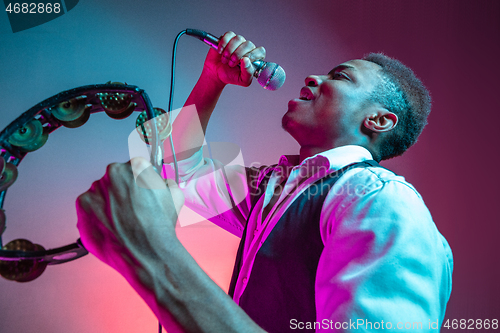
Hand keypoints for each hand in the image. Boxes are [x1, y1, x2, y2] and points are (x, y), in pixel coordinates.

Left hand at [76, 157, 183, 271]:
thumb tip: (160, 182)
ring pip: (102, 193)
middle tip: (132, 209)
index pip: (136, 167)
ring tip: (122, 222)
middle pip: (116, 178)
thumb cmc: (160, 226)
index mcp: (135, 166)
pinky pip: (90, 208)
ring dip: (109, 203)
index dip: (140, 181)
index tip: (140, 191)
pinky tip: (112, 226)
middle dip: (122, 191)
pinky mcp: (82, 207)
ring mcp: (95, 189)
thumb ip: (165, 182)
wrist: (146, 253)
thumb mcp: (175, 195)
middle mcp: (112, 173)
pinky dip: (97, 216)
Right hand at [202, 31, 265, 86]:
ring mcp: (238, 42)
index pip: (260, 51)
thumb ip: (248, 73)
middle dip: (238, 55)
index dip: (252, 56)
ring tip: (225, 60)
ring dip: (230, 50)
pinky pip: (229, 35)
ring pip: (238, 39)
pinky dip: (223, 44)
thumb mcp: (242, 80)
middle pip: (248, 44)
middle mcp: (248, 48)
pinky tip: (220, 51)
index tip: (243, 62)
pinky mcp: (228, 38)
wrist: (216, 73)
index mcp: (254, 58)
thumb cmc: (231, 76)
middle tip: (231, 64)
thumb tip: (246, 61)